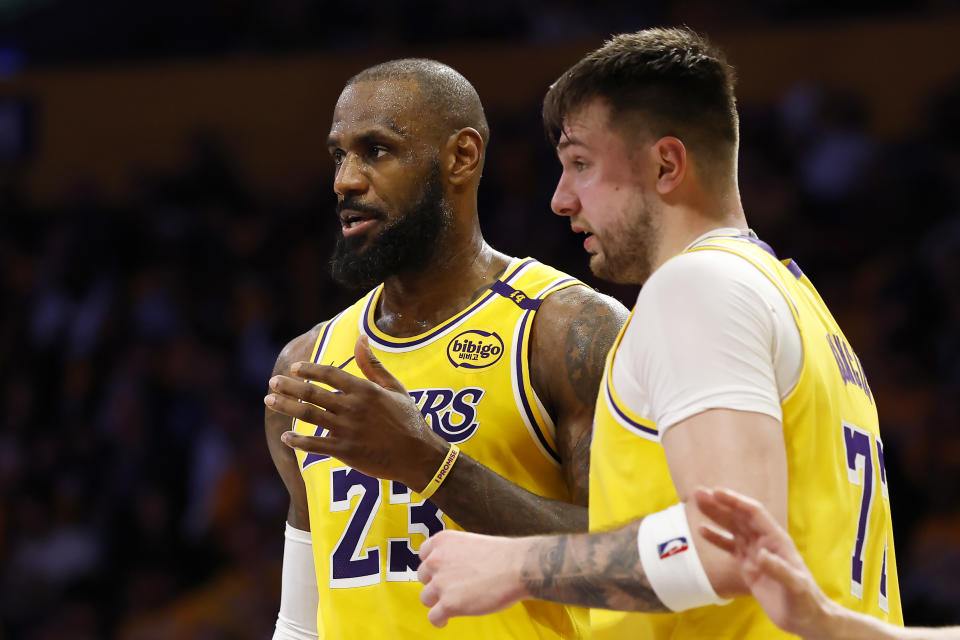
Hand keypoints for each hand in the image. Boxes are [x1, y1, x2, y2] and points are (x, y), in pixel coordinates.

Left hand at [264, 335, 447, 489]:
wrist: (419, 455)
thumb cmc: (409, 419)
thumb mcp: (395, 387)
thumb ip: (373, 364)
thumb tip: (361, 338)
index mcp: (365, 390)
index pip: (330, 374)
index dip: (309, 370)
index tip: (294, 368)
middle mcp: (354, 407)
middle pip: (313, 393)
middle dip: (288, 387)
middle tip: (272, 383)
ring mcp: (349, 430)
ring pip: (310, 415)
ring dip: (287, 407)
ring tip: (270, 401)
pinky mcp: (346, 452)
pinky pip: (316, 445)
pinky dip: (299, 441)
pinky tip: (286, 437)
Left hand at [417, 530, 530, 627]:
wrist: (517, 567)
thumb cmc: (504, 555)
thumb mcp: (472, 542)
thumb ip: (456, 553)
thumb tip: (453, 567)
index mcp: (443, 541)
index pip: (423, 554)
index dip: (433, 565)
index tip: (440, 572)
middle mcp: (436, 559)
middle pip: (423, 577)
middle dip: (435, 583)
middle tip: (451, 588)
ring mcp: (441, 582)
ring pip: (426, 598)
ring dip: (437, 602)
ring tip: (450, 605)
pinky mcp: (448, 604)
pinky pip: (433, 617)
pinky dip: (439, 620)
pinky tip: (446, 620)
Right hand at [695, 487, 835, 638]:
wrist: (805, 619)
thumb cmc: (805, 601)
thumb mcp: (795, 586)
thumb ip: (778, 569)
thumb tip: (760, 554)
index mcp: (776, 540)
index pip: (753, 514)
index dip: (736, 502)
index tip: (716, 493)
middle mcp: (764, 542)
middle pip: (739, 517)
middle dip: (719, 504)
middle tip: (698, 493)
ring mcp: (755, 553)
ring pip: (732, 528)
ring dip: (715, 515)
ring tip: (697, 504)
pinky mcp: (748, 566)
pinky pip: (729, 547)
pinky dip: (716, 538)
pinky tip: (702, 530)